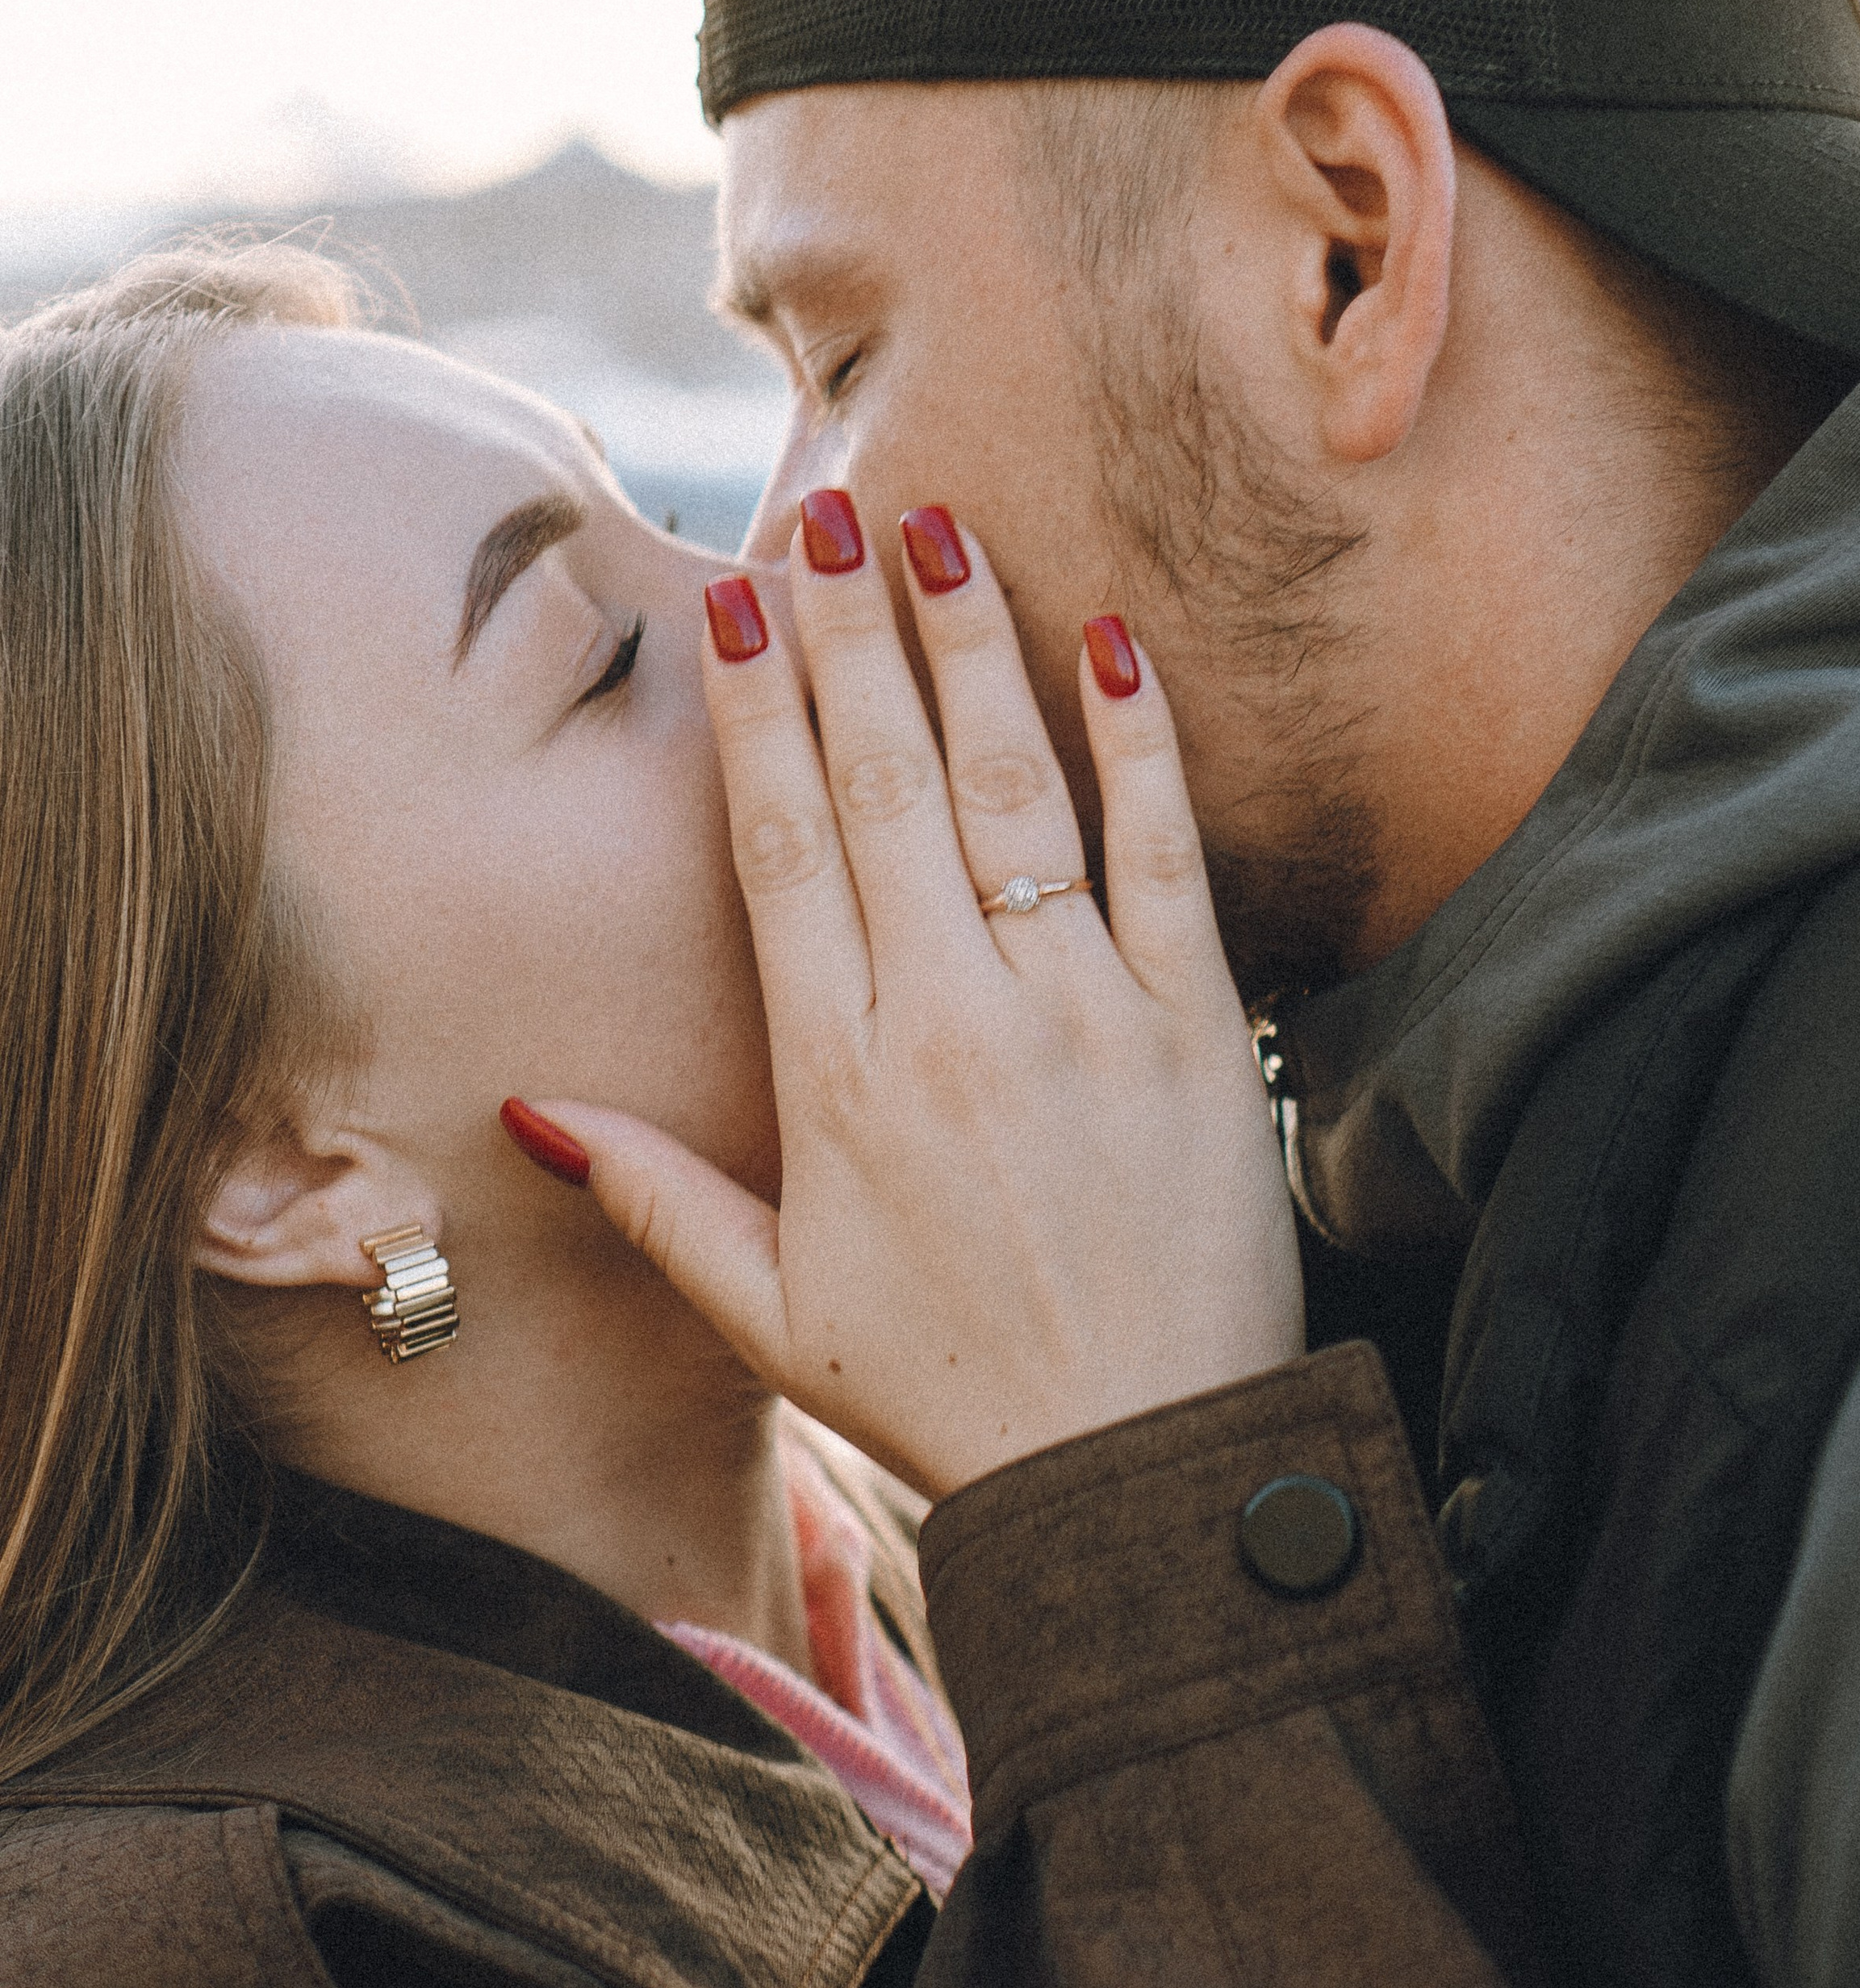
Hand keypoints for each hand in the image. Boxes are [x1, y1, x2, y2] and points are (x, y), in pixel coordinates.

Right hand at [505, 494, 1302, 1499]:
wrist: (1146, 1469)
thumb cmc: (952, 1395)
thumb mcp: (774, 1314)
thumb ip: (655, 1197)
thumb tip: (532, 1108)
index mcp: (838, 1082)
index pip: (783, 855)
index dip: (754, 722)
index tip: (735, 611)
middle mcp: (952, 1024)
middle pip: (889, 789)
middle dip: (851, 642)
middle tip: (830, 518)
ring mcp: (1083, 1015)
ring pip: (1015, 793)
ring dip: (974, 651)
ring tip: (942, 534)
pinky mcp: (1198, 1029)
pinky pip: (1166, 857)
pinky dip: (1140, 747)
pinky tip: (1112, 642)